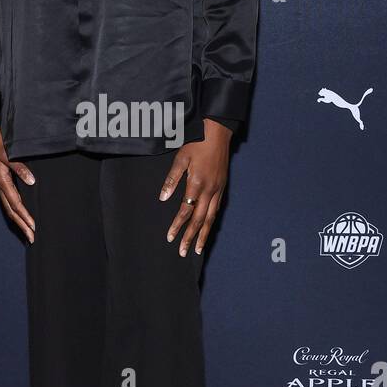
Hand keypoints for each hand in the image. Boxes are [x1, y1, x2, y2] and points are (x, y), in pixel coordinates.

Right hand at [0, 125, 35, 243]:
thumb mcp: (8, 154)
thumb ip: (19, 168)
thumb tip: (31, 181)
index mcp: (1, 182)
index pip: (16, 204)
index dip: (25, 217)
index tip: (33, 227)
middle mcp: (0, 186)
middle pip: (11, 212)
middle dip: (22, 226)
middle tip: (31, 238)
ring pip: (10, 208)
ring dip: (19, 221)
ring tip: (28, 231)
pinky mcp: (1, 181)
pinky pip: (9, 200)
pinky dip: (16, 211)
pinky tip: (22, 214)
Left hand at [158, 118, 231, 255]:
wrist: (218, 133)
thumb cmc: (197, 143)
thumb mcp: (180, 158)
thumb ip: (171, 179)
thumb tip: (163, 198)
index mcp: (196, 183)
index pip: (185, 211)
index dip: (177, 225)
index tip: (170, 237)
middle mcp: (209, 190)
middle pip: (199, 220)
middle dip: (190, 237)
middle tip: (183, 252)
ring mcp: (218, 189)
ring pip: (211, 218)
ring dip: (204, 235)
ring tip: (197, 249)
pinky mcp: (223, 187)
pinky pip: (217, 209)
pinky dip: (211, 222)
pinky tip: (207, 229)